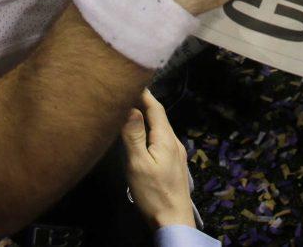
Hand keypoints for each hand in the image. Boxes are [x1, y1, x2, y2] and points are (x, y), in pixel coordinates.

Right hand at [121, 90, 193, 229]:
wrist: (174, 221)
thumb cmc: (154, 194)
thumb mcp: (139, 164)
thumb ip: (134, 135)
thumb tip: (131, 107)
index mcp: (166, 138)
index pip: (155, 107)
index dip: (143, 93)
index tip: (131, 81)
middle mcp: (174, 142)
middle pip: (159, 116)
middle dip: (143, 102)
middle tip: (126, 93)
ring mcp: (176, 154)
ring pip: (160, 128)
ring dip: (146, 117)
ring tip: (130, 110)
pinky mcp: (174, 165)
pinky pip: (161, 139)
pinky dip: (150, 131)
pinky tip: (141, 136)